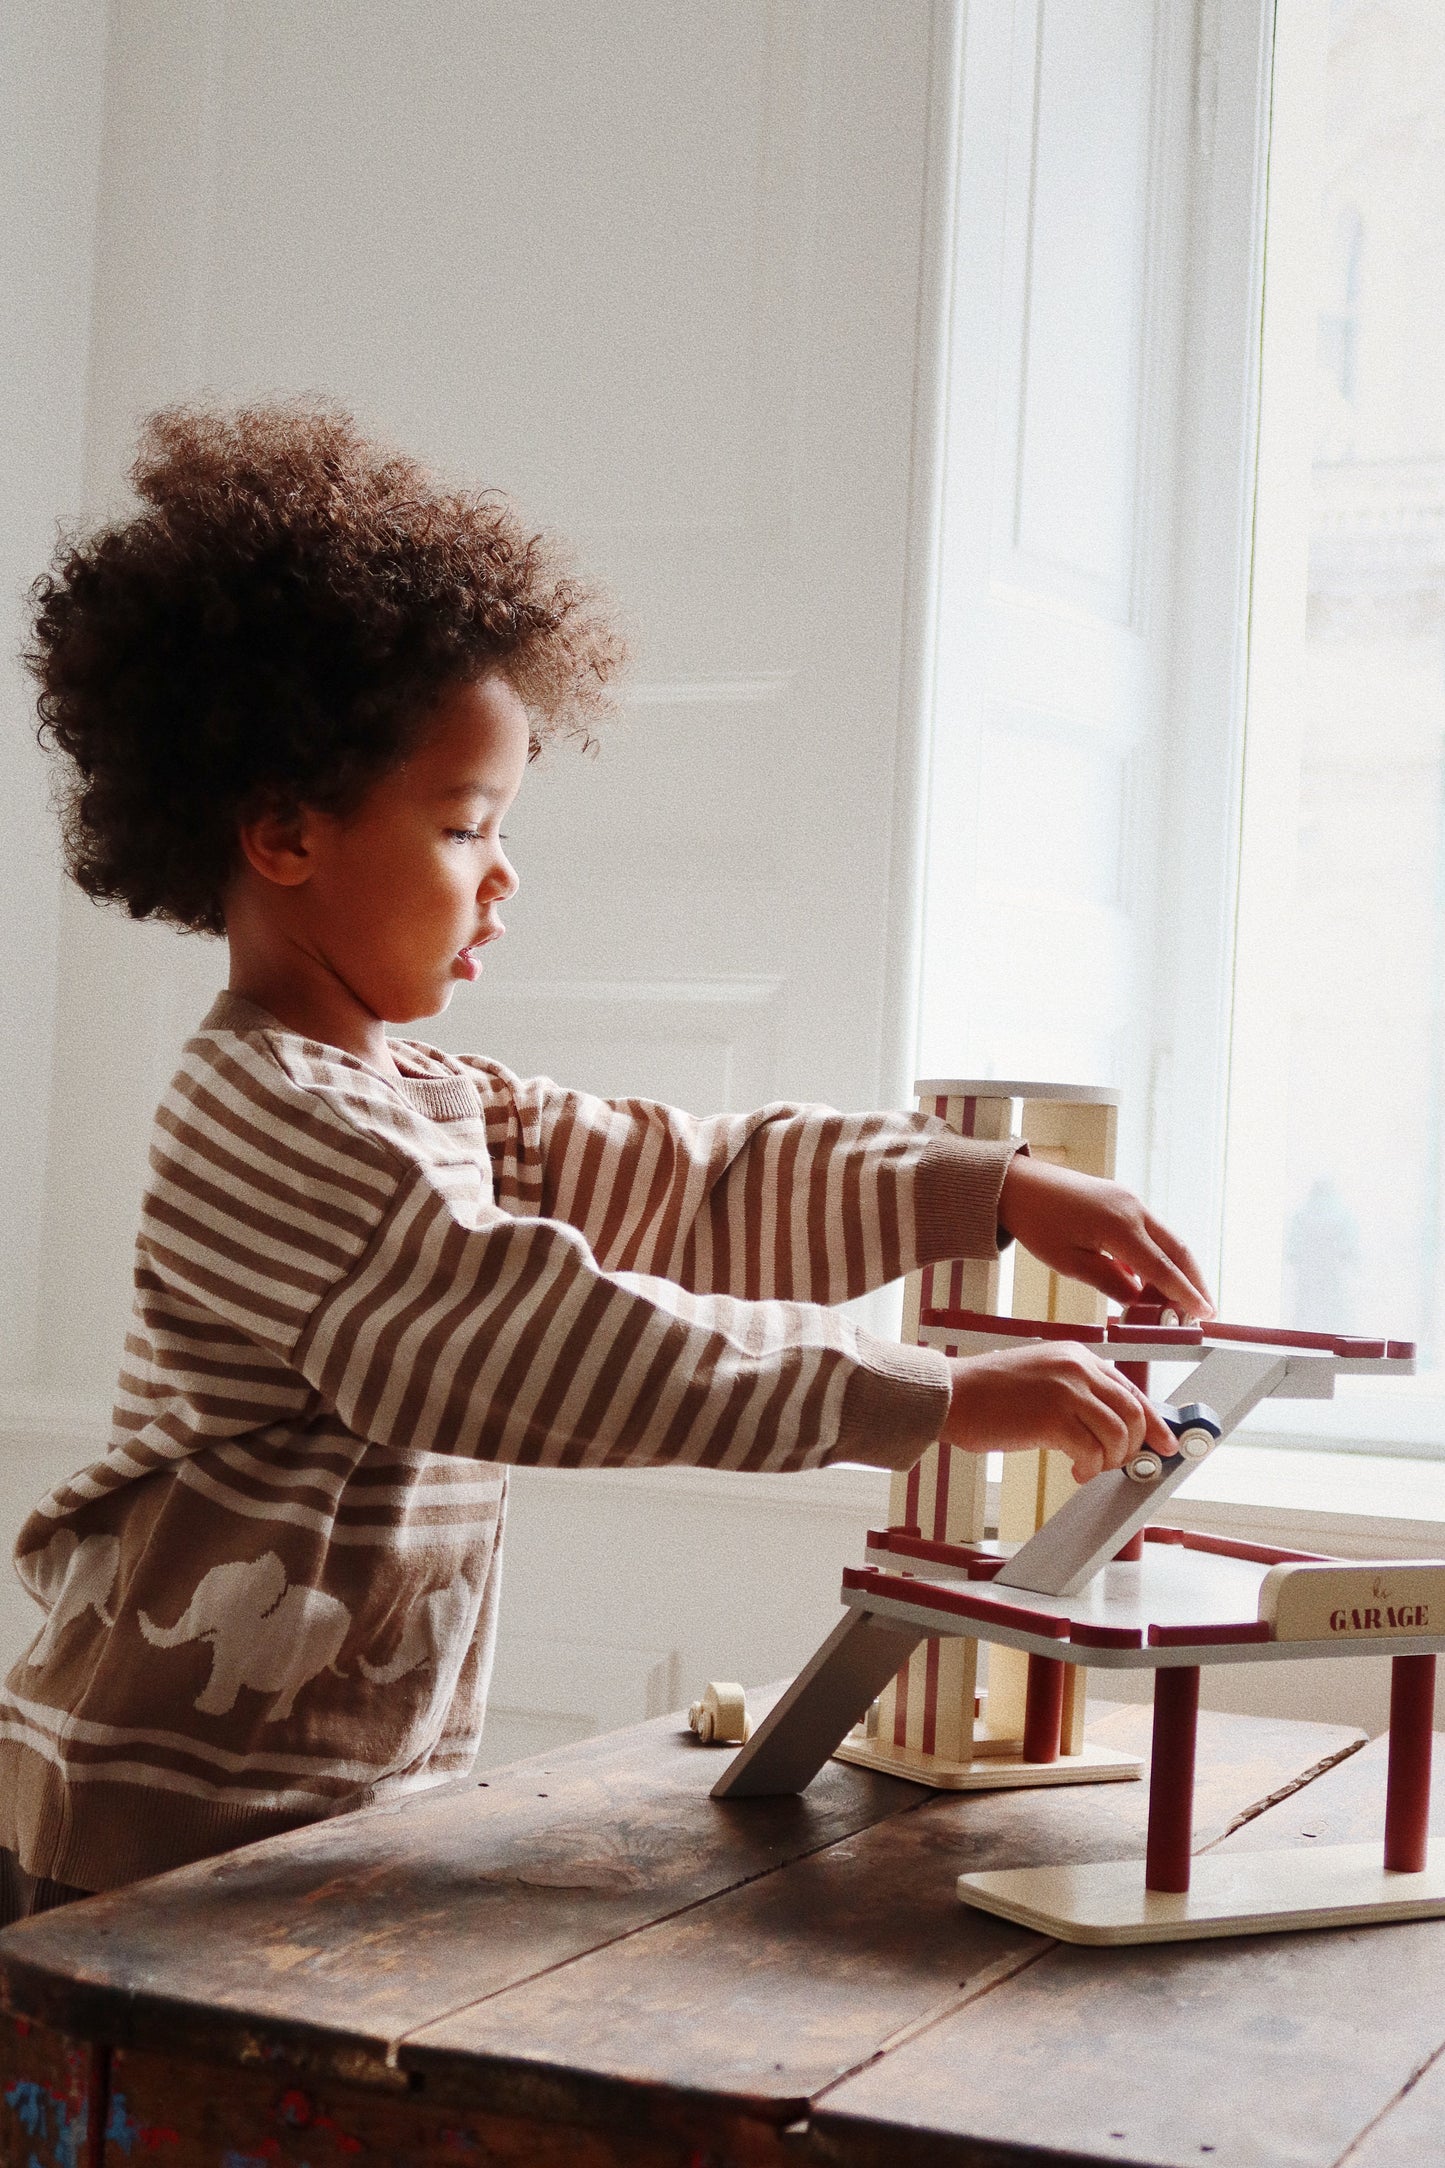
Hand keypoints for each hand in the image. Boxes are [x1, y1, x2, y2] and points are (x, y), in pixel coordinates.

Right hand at [940, 1343, 1176, 1483]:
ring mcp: (1067, 1390)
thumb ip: (1076, 1392)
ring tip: (1089, 1467)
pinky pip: (1092, 1451)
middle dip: (1135, 1445)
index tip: (1164, 1442)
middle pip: (1133, 1411)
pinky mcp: (1053, 1418)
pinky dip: (1089, 1467)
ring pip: (1118, 1433)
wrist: (950, 1394)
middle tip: (1122, 1464)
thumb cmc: (987, 1392)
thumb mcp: (1041, 1377)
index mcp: (1076, 1355)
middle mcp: (1077, 1367)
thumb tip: (1109, 1425)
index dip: (1153, 1420)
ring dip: (1109, 1460)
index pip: (1131, 1388)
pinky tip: (1074, 1469)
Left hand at [997, 1156, 1211, 1320]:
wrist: (1017, 1184)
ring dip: (1179, 1269)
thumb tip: (1137, 1301)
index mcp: (1119, 1226)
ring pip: (1168, 1240)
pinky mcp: (1123, 1200)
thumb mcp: (1068, 1262)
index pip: (1162, 1268)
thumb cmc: (1036, 1221)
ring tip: (1183, 1300)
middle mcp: (1133, 1209)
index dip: (1185, 1294)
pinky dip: (1159, 1255)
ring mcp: (1130, 1201)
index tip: (1204, 1313)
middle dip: (1195, 1281)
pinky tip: (1154, 1279)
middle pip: (1178, 1250)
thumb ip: (1108, 1281)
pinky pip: (1151, 1231)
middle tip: (1206, 1310)